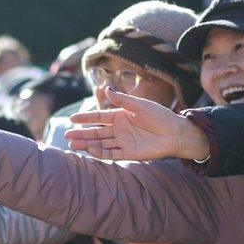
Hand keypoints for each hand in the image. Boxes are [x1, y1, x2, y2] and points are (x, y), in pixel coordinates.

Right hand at [65, 89, 208, 160]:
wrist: (176, 132)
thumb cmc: (160, 116)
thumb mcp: (140, 105)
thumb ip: (123, 100)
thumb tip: (106, 90)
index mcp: (120, 116)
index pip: (99, 118)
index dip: (85, 118)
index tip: (72, 119)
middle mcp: (119, 130)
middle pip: (96, 132)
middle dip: (81, 134)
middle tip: (67, 136)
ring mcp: (123, 142)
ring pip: (100, 144)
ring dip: (87, 144)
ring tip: (72, 145)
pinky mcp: (129, 153)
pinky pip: (111, 153)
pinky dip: (100, 153)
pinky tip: (90, 150)